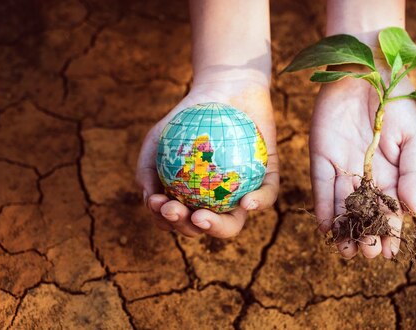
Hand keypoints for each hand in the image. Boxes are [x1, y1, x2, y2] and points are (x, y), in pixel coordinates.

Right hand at [136, 78, 278, 237]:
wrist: (222, 87)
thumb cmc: (186, 118)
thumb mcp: (156, 139)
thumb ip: (146, 170)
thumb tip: (150, 201)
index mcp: (190, 199)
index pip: (178, 220)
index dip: (167, 221)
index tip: (159, 203)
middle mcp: (216, 202)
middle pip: (205, 227)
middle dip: (188, 228)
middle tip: (178, 212)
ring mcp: (242, 192)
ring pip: (234, 222)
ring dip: (218, 227)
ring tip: (202, 217)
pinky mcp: (269, 178)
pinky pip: (267, 195)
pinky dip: (258, 202)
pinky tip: (246, 202)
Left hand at [310, 66, 415, 258]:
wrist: (368, 70)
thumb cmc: (398, 101)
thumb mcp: (415, 136)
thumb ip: (414, 173)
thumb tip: (412, 210)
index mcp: (393, 173)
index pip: (392, 209)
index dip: (392, 231)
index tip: (392, 253)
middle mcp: (367, 174)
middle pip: (366, 212)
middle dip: (368, 235)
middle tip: (369, 254)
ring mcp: (344, 167)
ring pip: (343, 205)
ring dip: (345, 229)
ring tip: (346, 252)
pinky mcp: (322, 157)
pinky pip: (321, 186)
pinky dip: (323, 207)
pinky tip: (325, 228)